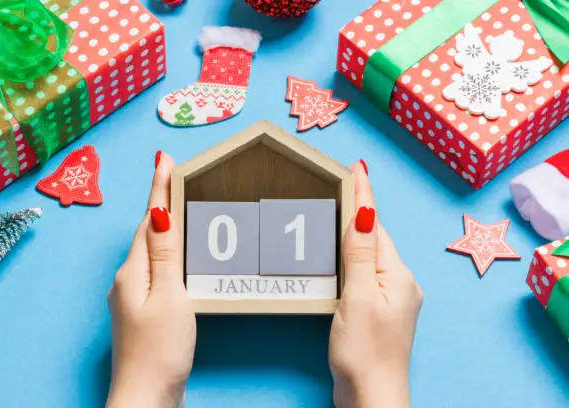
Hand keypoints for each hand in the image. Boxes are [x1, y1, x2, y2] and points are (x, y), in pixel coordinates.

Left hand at [107, 152, 195, 407]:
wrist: (146, 396)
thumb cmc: (161, 349)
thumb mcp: (169, 296)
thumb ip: (166, 255)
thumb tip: (160, 214)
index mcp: (134, 271)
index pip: (150, 220)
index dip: (158, 189)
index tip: (163, 159)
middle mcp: (128, 279)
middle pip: (147, 232)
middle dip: (160, 203)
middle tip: (173, 176)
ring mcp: (132, 296)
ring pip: (150, 251)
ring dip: (163, 227)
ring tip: (177, 208)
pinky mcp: (142, 311)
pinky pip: (155, 270)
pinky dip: (166, 254)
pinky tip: (177, 256)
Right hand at [329, 161, 422, 407]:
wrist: (372, 398)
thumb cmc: (364, 351)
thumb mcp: (357, 297)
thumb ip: (359, 254)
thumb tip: (365, 212)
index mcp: (397, 275)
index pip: (375, 225)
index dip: (364, 196)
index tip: (358, 167)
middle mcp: (400, 283)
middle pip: (376, 239)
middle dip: (359, 213)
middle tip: (342, 185)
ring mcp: (394, 300)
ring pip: (372, 257)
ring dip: (355, 237)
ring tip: (339, 216)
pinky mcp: (382, 314)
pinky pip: (368, 276)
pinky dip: (354, 261)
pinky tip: (342, 260)